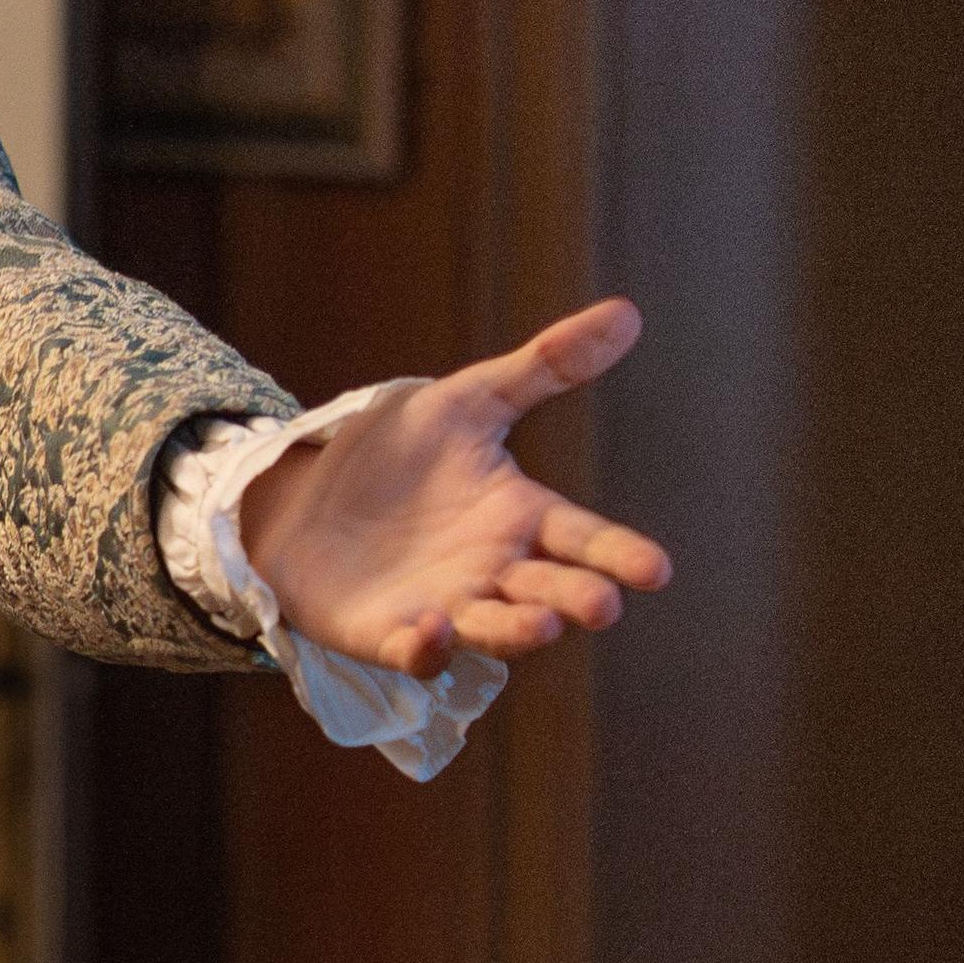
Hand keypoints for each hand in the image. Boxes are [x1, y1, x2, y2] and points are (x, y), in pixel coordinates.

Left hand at [234, 297, 672, 677]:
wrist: (307, 497)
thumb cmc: (399, 454)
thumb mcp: (468, 401)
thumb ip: (543, 366)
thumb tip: (628, 312)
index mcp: (521, 516)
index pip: (583, 538)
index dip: (619, 554)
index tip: (656, 569)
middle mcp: (496, 571)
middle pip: (549, 591)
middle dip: (576, 599)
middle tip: (602, 604)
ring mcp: (447, 607)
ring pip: (494, 630)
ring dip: (517, 632)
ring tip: (544, 624)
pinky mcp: (391, 634)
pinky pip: (415, 650)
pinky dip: (425, 647)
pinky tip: (430, 629)